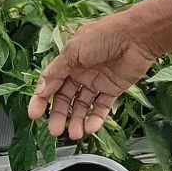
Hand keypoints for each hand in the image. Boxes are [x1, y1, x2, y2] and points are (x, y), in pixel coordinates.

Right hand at [28, 4, 166, 139]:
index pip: (51, 84)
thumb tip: (39, 90)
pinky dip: (96, 118)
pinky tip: (90, 127)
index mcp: (68, 60)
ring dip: (77, 120)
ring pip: (83, 105)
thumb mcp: (73, 51)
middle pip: (65, 98)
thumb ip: (56, 72)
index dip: (41, 99)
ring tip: (74, 134)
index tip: (34, 115)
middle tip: (55, 130)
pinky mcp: (113, 89)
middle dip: (60, 115)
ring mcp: (97, 81)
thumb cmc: (104, 36)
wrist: (137, 36)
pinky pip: (102, 107)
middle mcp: (81, 72)